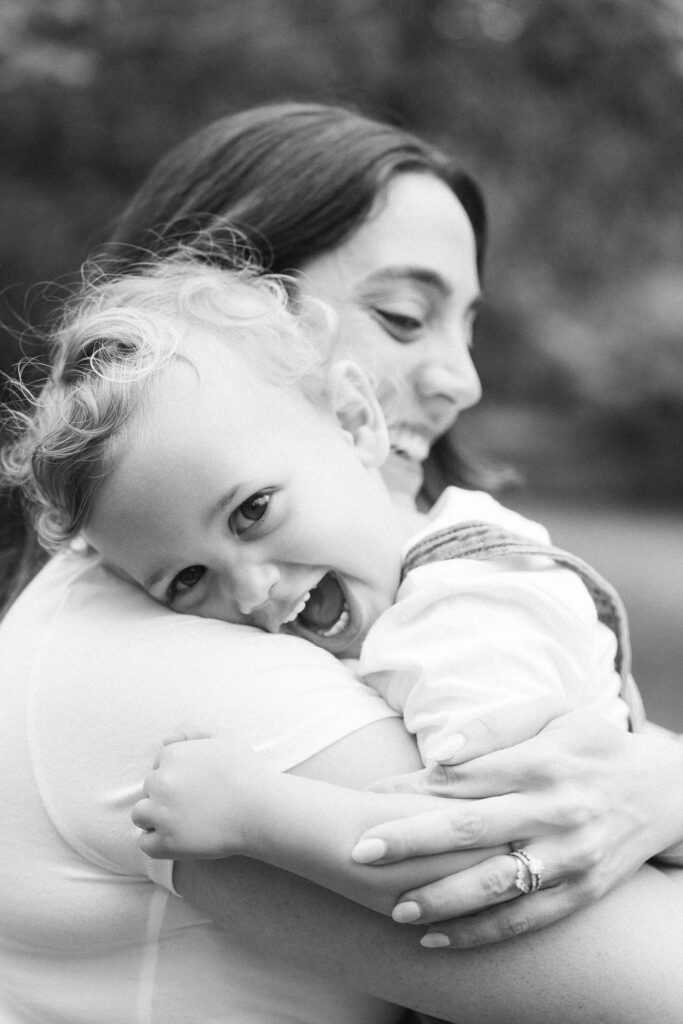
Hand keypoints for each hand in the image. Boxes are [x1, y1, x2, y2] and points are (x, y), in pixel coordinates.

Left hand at [132, 730, 272, 859]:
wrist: (261, 808)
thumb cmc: (246, 774)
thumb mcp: (221, 744)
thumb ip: (192, 736)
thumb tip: (164, 739)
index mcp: (172, 755)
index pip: (158, 767)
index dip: (176, 779)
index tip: (194, 789)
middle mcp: (161, 781)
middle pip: (149, 789)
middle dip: (165, 797)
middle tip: (193, 807)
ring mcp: (161, 812)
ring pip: (141, 815)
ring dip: (156, 819)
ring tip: (183, 823)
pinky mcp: (166, 841)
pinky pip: (146, 843)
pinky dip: (158, 844)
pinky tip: (180, 840)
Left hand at [354, 705, 682, 945]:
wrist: (663, 790)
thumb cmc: (590, 744)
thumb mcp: (551, 713)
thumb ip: (494, 728)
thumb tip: (441, 752)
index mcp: (541, 761)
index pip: (463, 777)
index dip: (410, 789)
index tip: (367, 795)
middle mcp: (555, 809)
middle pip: (471, 829)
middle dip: (411, 842)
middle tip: (360, 852)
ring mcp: (571, 855)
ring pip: (496, 884)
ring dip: (441, 899)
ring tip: (394, 909)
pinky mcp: (584, 890)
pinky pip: (527, 919)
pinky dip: (482, 933)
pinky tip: (439, 939)